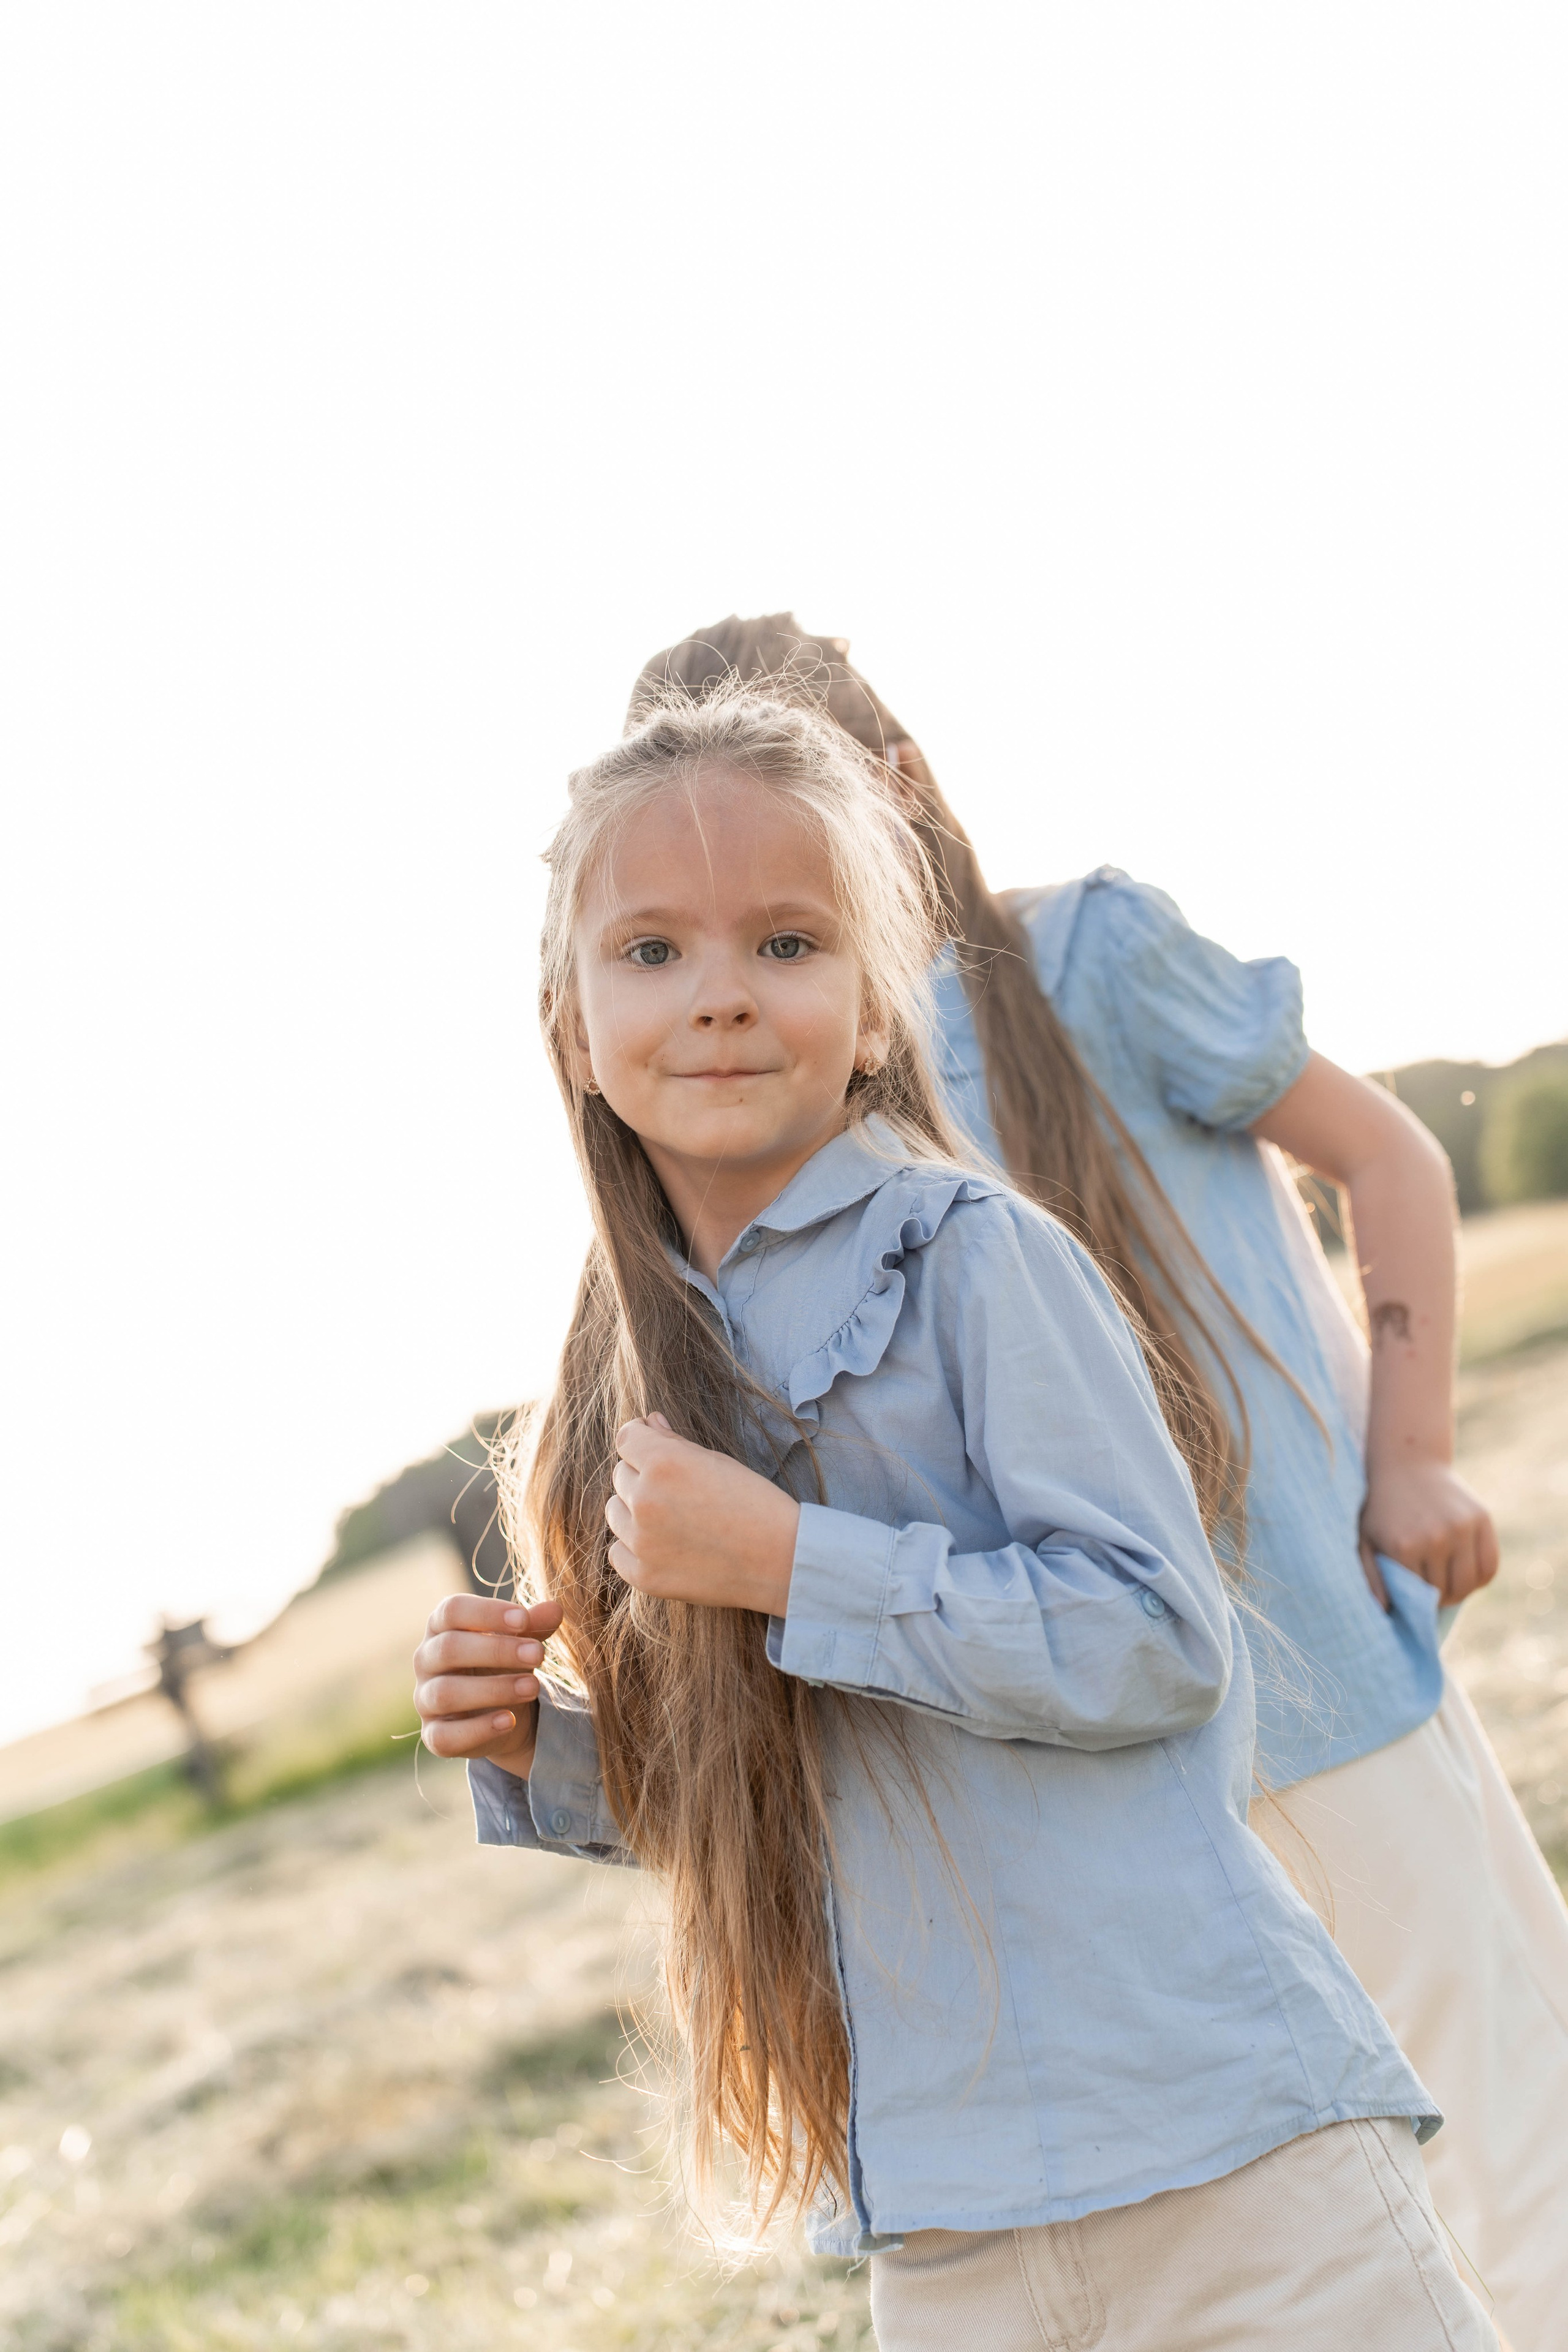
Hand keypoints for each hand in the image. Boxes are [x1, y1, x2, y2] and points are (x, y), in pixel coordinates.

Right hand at [412, 1594, 564, 1778]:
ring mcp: (424, 1699)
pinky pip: (444, 1736)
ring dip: (493, 1689)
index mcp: (441, 1626)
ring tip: (533, 1686)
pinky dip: (478, 1729)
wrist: (502, 1710)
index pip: (452, 1610)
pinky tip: (509, 1720)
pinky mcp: (433, 1735)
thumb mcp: (520, 1639)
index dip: (487, 1613)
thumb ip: (533, 1625)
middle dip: (497, 1650)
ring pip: (446, 1693)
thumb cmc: (503, 1662)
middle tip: (538, 1654)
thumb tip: (555, 1609)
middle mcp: (425, 1660)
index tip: (524, 1619)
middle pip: (449, 1648)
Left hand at [605, 1414, 798, 1614]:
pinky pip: (617, 1551)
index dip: (641, 1440)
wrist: (781, 1560)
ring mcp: (641, 1541)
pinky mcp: (643, 1575)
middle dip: (642, 1476)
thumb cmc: (755, 1504)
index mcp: (664, 1463)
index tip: (654, 1448)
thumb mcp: (717, 1461)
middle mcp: (645, 1499)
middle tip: (678, 1491)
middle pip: (620, 1475)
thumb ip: (674, 1441)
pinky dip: (633, 1547)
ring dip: (634, 1510)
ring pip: (614, 1512)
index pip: (626, 1439)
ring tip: (672, 1519)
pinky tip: (663, 1546)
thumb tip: (649, 1422)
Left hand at [1360, 1461, 1500, 1606]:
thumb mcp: (1365, 1540)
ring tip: (1449, 1587)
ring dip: (1461, 1592)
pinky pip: (1490, 1565)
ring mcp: (1461, 1528)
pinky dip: (1481, 1579)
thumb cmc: (1382, 1508)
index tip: (1415, 1603)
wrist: (1407, 1464)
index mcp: (1403, 1547)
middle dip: (1438, 1600)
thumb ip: (1372, 1577)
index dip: (1417, 1605)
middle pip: (1446, 1592)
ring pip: (1470, 1584)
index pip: (1419, 1598)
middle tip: (1432, 1595)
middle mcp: (1435, 1538)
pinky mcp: (1481, 1518)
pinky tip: (1467, 1575)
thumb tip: (1387, 1612)